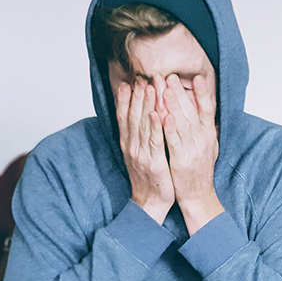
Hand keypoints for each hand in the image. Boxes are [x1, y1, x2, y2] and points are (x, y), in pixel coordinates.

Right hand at [116, 80, 174, 223]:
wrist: (150, 202)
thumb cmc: (148, 177)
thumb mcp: (139, 154)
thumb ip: (138, 136)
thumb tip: (140, 117)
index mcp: (128, 144)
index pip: (124, 117)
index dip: (125, 100)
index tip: (128, 82)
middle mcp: (132, 147)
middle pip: (132, 117)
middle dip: (137, 96)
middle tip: (141, 78)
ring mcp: (141, 154)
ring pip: (143, 125)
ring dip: (146, 105)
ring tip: (149, 87)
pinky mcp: (154, 163)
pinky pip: (154, 142)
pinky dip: (155, 127)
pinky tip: (157, 114)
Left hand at [163, 74, 223, 234]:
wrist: (198, 195)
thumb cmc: (199, 171)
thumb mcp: (209, 147)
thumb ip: (206, 129)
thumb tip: (206, 112)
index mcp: (209, 135)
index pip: (208, 109)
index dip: (203, 92)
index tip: (197, 77)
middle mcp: (203, 139)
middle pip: (192, 111)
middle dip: (180, 92)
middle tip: (170, 76)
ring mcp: (193, 149)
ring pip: (182, 122)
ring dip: (173, 104)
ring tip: (164, 88)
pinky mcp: (181, 159)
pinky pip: (173, 140)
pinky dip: (168, 127)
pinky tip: (162, 115)